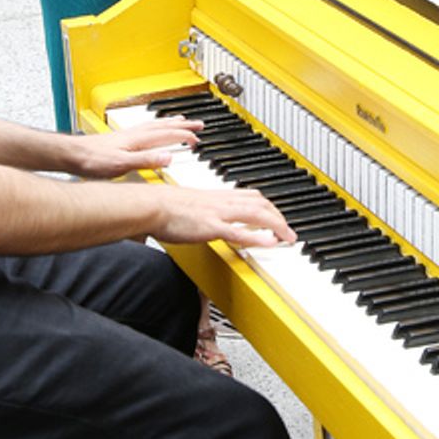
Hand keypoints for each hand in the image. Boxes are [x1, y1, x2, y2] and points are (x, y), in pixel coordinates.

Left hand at [63, 117, 201, 178]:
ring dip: (170, 123)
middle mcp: (134, 134)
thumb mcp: (122, 165)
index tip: (197, 140)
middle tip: (199, 124)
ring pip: (155, 125)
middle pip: (164, 126)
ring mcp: (127, 135)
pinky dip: (155, 126)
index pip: (167, 135)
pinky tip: (152, 131)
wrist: (72, 155)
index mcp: (138, 140)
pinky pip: (144, 128)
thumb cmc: (93, 160)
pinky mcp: (119, 138)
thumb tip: (169, 157)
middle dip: (183, 125)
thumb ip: (146, 161)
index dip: (184, 137)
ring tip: (181, 120)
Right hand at [152, 185, 294, 251]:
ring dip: (276, 225)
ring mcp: (217, 213)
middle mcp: (221, 201)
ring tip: (288, 237)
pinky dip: (256, 236)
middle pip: (260, 203)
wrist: (149, 205)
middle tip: (289, 232)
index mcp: (216, 196)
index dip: (268, 206)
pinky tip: (270, 242)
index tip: (276, 216)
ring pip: (255, 214)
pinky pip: (238, 232)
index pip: (251, 196)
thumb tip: (208, 216)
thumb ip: (203, 208)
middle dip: (278, 216)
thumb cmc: (162, 206)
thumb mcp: (190, 203)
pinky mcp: (210, 227)